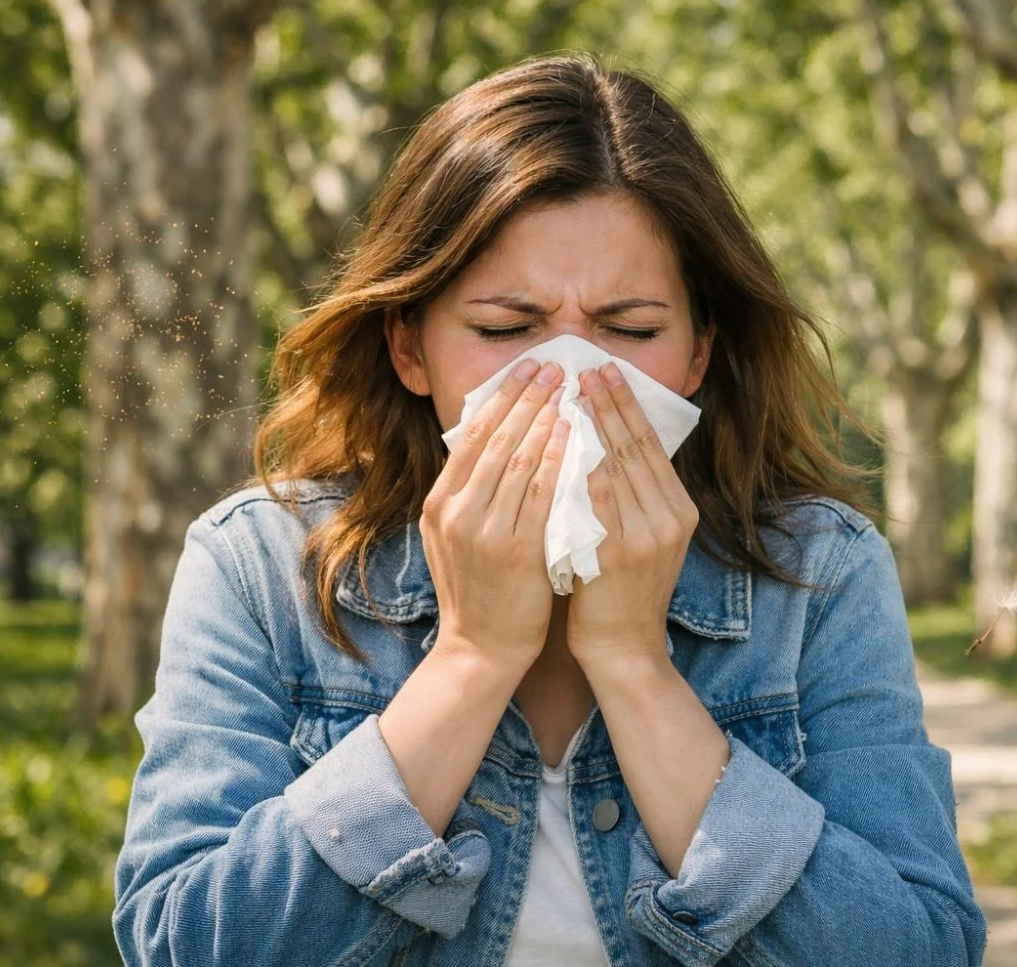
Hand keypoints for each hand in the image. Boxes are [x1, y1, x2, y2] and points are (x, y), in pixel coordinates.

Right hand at [419, 358, 570, 670]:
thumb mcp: (454, 536)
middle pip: (496, 439)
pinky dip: (559, 460)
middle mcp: (456, 512)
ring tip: (570, 390)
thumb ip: (468, 492)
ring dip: (546, 419)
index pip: (472, 435)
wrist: (482, 650)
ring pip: (519, 460)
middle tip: (554, 365)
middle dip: (527, 397)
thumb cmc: (478, 590)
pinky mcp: (516, 552)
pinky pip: (542, 495)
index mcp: (439, 503)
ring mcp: (485, 532)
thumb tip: (492, 439)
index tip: (527, 368)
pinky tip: (577, 437)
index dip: (502, 397)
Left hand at [565, 361, 698, 667]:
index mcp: (679, 512)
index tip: (606, 372)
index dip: (627, 406)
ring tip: (569, 392)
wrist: (623, 650)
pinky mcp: (619, 553)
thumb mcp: (642, 540)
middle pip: (635, 447)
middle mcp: (670, 519)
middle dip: (610, 403)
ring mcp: (647, 536)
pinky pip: (595, 497)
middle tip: (587, 367)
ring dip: (592, 424)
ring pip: (616, 465)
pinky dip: (579, 464)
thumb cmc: (621, 593)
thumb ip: (632, 498)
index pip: (650, 446)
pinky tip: (562, 438)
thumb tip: (605, 444)